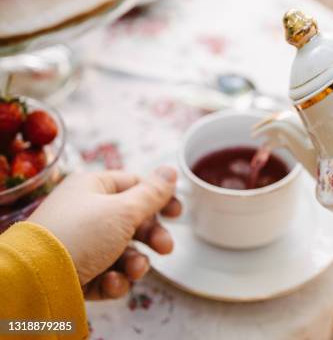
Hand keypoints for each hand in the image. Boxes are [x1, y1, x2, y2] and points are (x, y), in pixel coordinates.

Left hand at [28, 166, 180, 299]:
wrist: (36, 280)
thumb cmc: (81, 234)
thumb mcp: (123, 210)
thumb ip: (152, 193)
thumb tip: (170, 170)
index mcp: (93, 187)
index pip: (134, 185)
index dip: (159, 198)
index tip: (178, 213)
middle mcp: (85, 212)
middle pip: (132, 221)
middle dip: (151, 237)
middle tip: (165, 248)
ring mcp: (80, 243)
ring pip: (123, 251)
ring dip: (135, 262)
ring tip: (134, 270)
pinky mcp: (76, 271)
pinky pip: (107, 273)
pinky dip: (114, 279)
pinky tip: (109, 281)